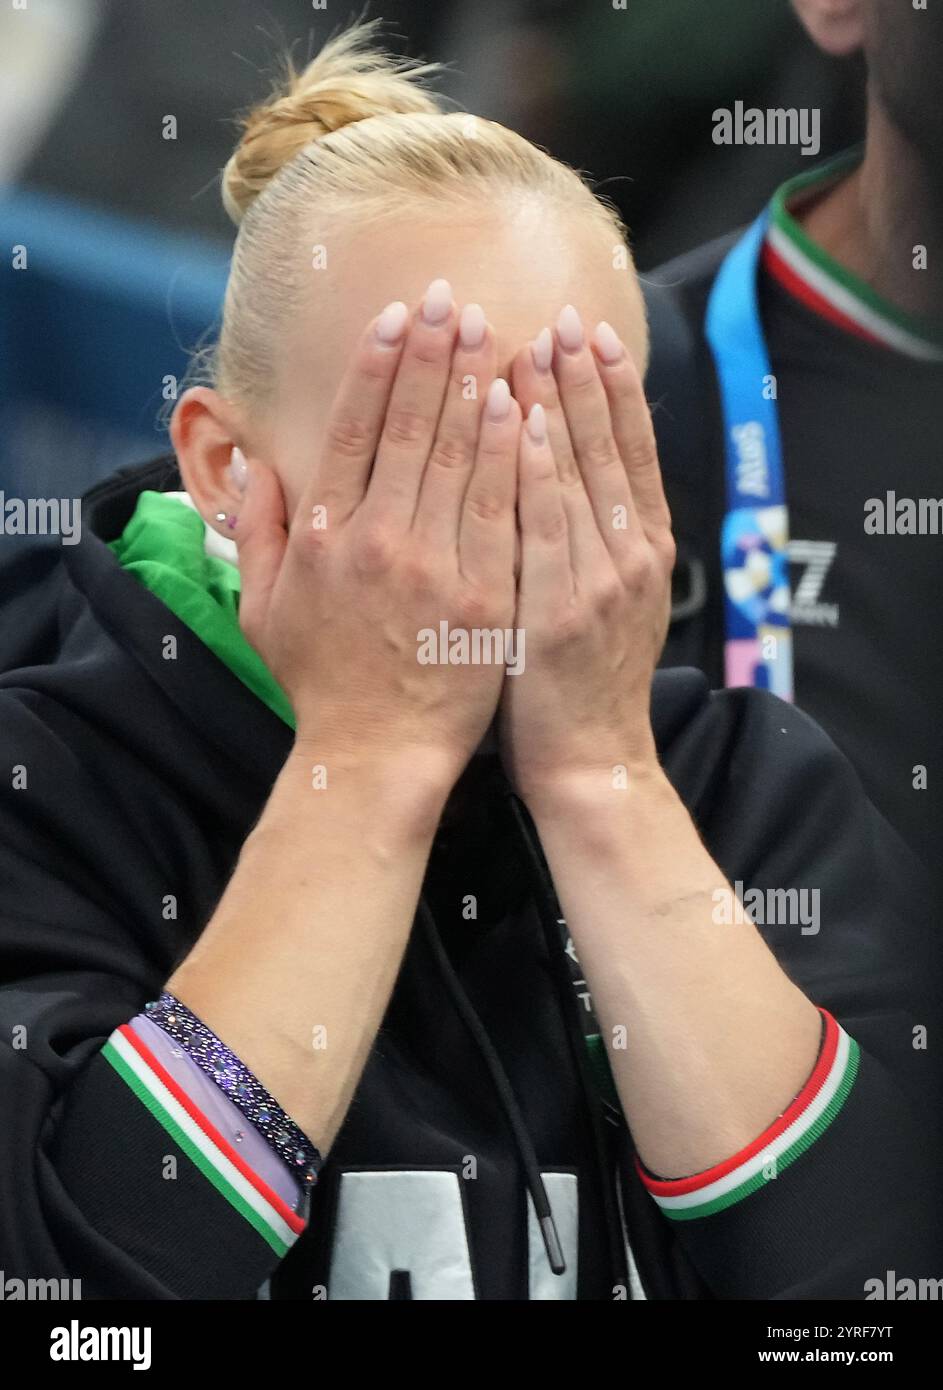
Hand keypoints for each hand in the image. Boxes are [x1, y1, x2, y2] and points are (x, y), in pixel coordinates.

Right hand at [234, 282, 520, 790]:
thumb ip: (260, 534)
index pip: (355, 429)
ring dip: (477, 385)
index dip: (378, 366)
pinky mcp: (486, 597)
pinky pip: (504, 510)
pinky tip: (524, 407)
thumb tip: (259, 467)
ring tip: (494, 330)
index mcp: (323, 536)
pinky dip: (514, 455)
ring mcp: (435, 567)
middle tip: (452, 298)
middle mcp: (376, 540)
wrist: (376, 756)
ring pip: (460, 456)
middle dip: (433, 354)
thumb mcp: (265, 611)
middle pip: (411, 426)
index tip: (397, 317)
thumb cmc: (322, 685)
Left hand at [500, 310, 675, 807]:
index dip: (613, 389)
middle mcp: (632, 557)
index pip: (629, 452)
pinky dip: (536, 469)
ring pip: (579, 475)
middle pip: (608, 449)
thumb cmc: (580, 684)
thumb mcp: (609, 605)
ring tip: (537, 341)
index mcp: (645, 552)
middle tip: (562, 314)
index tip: (592, 333)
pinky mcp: (557, 612)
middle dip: (585, 378)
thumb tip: (567, 472)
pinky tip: (524, 419)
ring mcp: (599, 583)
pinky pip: (542, 526)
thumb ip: (597, 541)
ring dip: (560, 403)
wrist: (589, 763)